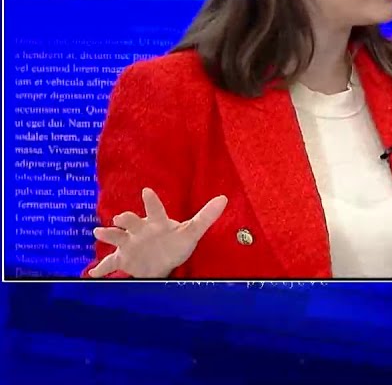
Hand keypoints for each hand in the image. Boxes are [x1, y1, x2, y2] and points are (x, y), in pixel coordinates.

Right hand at [88, 188, 226, 277]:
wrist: (163, 262)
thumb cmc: (176, 243)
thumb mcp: (192, 232)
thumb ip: (206, 217)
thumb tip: (224, 198)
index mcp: (157, 222)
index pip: (156, 209)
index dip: (152, 201)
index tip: (147, 191)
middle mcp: (140, 230)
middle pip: (132, 221)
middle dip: (125, 219)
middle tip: (120, 218)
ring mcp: (130, 244)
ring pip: (117, 237)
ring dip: (108, 234)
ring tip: (99, 233)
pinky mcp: (123, 258)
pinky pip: (109, 263)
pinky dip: (100, 269)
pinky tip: (92, 274)